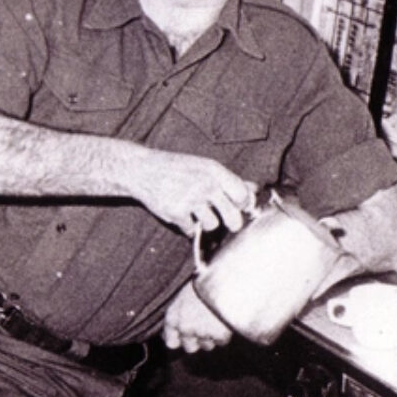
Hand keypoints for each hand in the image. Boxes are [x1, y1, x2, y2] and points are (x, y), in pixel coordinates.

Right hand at [133, 151, 256, 235]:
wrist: (143, 169)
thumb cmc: (177, 168)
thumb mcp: (205, 167)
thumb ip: (230, 179)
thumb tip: (254, 189)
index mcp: (214, 171)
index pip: (242, 195)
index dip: (243, 204)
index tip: (238, 206)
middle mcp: (204, 185)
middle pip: (233, 217)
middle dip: (231, 223)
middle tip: (226, 221)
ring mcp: (190, 199)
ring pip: (211, 226)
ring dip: (205, 223)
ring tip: (196, 212)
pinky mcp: (175, 213)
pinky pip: (190, 230)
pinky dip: (186, 226)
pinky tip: (180, 213)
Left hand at [163, 282, 232, 352]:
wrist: (222, 278)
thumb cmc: (202, 283)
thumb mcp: (183, 296)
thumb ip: (177, 316)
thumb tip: (169, 333)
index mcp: (173, 317)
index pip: (171, 342)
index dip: (179, 340)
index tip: (185, 336)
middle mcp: (185, 327)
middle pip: (190, 347)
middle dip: (197, 340)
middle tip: (205, 327)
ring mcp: (201, 332)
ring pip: (207, 346)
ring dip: (211, 336)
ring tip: (216, 319)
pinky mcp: (218, 335)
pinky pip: (221, 341)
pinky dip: (224, 333)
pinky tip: (224, 319)